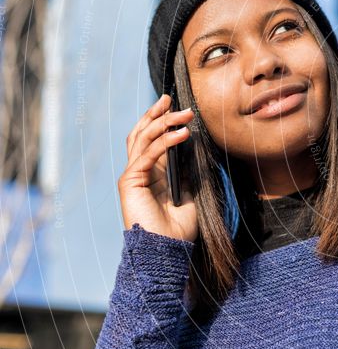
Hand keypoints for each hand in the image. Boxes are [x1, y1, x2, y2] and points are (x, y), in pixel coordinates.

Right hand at [118, 93, 197, 241]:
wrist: (167, 250)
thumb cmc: (179, 228)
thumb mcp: (190, 193)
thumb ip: (188, 172)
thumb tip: (195, 149)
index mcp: (151, 173)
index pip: (150, 139)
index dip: (160, 120)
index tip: (174, 105)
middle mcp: (139, 171)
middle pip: (142, 133)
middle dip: (156, 114)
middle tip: (170, 98)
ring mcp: (133, 175)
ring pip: (143, 139)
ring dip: (164, 123)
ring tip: (185, 113)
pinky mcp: (131, 181)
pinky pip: (148, 154)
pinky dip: (166, 141)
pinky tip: (182, 134)